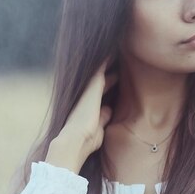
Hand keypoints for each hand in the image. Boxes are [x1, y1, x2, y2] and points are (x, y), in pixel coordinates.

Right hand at [45, 58, 118, 172]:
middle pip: (101, 80)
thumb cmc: (87, 140)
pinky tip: (112, 51)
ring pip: (100, 72)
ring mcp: (89, 90)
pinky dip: (106, 61)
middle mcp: (88, 96)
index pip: (103, 92)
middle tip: (118, 61)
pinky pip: (100, 69)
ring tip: (116, 53)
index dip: (110, 84)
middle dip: (110, 72)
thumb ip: (104, 117)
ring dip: (107, 64)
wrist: (76, 141)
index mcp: (91, 106)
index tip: (117, 77)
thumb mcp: (99, 127)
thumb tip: (109, 109)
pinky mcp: (93, 87)